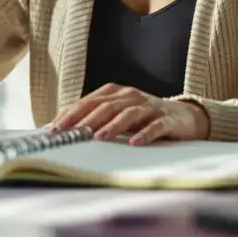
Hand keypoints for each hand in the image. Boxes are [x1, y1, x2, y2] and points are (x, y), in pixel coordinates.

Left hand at [51, 83, 208, 145]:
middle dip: (84, 119)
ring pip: (129, 113)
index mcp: (116, 93)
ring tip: (99, 137)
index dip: (70, 114)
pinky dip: (145, 133)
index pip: (88, 101)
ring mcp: (150, 107)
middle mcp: (131, 96)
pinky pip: (155, 125)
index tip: (53, 128)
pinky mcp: (167, 119)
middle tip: (69, 133)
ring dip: (113, 125)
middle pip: (105, 106)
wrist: (184, 117)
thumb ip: (96, 119)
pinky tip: (135, 143)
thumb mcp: (118, 116)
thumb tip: (63, 132)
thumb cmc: (143, 119)